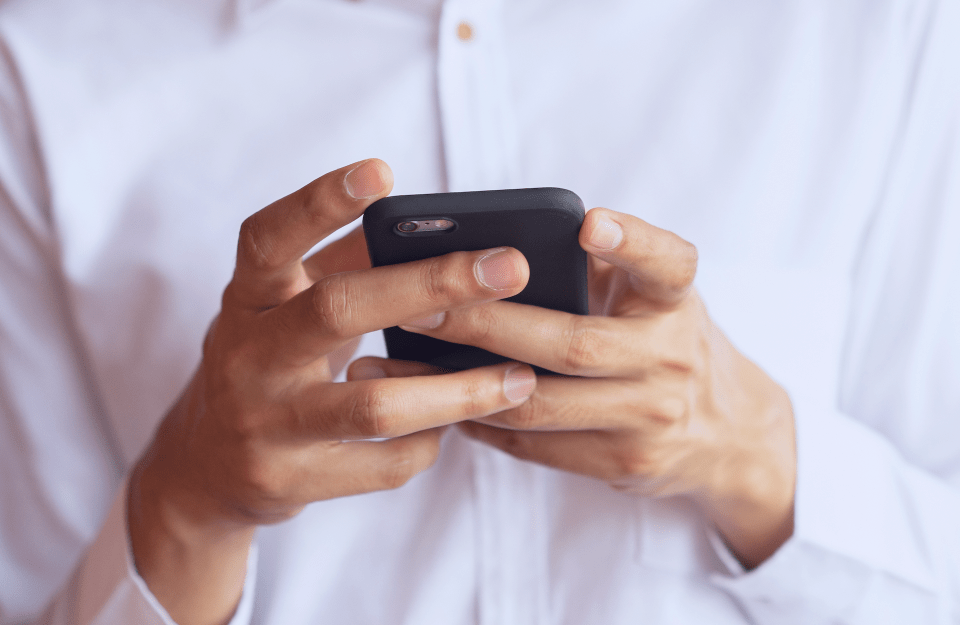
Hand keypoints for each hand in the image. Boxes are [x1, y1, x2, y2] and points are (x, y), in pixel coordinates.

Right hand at [127, 159, 537, 624]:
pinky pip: (382, 464)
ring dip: (457, 390)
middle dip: (432, 283)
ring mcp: (264, 424)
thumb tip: (442, 230)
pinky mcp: (288, 481)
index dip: (319, 202)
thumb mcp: (286, 309)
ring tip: (519, 378)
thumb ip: (348, 266)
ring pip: (373, 404)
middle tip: (510, 267)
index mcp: (248, 299)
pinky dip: (430, 442)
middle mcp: (246, 356)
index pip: (270, 238)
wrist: (204, 469)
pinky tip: (453, 424)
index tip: (382, 170)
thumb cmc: (268, 364)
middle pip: (338, 310)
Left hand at [386, 207, 796, 568]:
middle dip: (485, 324)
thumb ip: (594, 270)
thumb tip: (488, 250)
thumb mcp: (649, 297)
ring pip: (541, 403)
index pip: (668, 262)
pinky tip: (438, 401)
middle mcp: (671, 358)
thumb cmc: (662, 340)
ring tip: (400, 361)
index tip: (588, 223)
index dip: (632, 242)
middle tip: (418, 303)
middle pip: (572, 343)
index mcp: (676, 300)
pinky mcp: (624, 463)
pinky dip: (482, 420)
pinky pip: (536, 444)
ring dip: (462, 384)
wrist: (726, 433)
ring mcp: (650, 418)